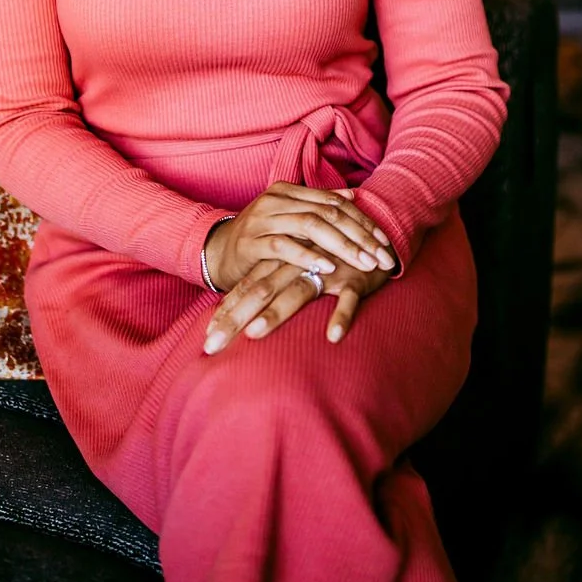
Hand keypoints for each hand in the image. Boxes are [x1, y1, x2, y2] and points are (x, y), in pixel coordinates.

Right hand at [203, 182, 397, 294]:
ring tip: (364, 263)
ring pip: (310, 226)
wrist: (217, 253)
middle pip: (328, 214)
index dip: (363, 222)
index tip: (386, 242)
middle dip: (360, 237)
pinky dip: (308, 256)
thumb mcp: (289, 218)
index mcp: (288, 190)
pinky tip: (328, 268)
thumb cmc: (260, 238)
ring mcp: (262, 219)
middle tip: (383, 258)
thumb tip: (353, 194)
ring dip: (342, 246)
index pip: (335, 202)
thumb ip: (319, 205)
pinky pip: (284, 246)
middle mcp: (276, 200)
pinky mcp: (251, 242)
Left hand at [203, 253, 390, 354]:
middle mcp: (299, 264)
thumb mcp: (301, 268)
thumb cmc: (333, 258)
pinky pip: (349, 299)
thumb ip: (277, 284)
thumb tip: (248, 315)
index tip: (206, 338)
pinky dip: (341, 315)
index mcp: (283, 262)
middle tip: (212, 345)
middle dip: (234, 318)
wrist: (374, 236)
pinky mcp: (355, 279)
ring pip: (299, 291)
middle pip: (261, 291)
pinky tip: (333, 336)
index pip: (247, 286)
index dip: (226, 310)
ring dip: (277, 313)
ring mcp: (327, 271)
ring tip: (254, 333)